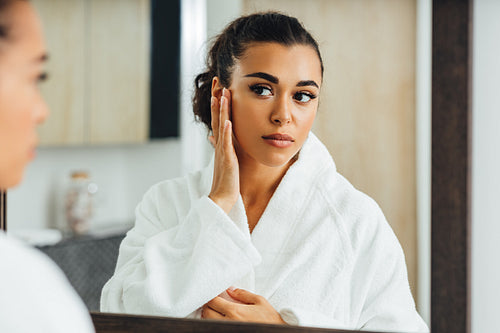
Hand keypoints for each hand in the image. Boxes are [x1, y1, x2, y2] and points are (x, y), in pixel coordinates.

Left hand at [201, 288, 286, 324]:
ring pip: (208, 322)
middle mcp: (228, 323)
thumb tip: (231, 290)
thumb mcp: (259, 301)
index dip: (211, 296)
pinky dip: (214, 323)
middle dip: (208, 305)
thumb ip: (243, 294)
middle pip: (207, 312)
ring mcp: (228, 330)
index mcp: (234, 312)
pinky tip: (220, 319)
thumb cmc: (270, 320)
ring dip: (209, 315)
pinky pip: (215, 328)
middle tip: (213, 301)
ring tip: (215, 310)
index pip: (213, 301)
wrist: (277, 332)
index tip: (213, 293)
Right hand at [208, 88, 238, 213]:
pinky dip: (227, 131)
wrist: (222, 198)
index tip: (219, 88)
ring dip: (222, 110)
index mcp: (221, 144)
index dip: (219, 103)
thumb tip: (214, 136)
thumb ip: (222, 146)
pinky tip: (228, 120)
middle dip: (217, 99)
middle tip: (217, 82)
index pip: (219, 119)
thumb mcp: (225, 160)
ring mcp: (222, 151)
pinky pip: (226, 143)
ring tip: (222, 94)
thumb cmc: (226, 181)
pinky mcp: (227, 159)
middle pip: (217, 117)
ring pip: (221, 126)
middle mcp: (220, 144)